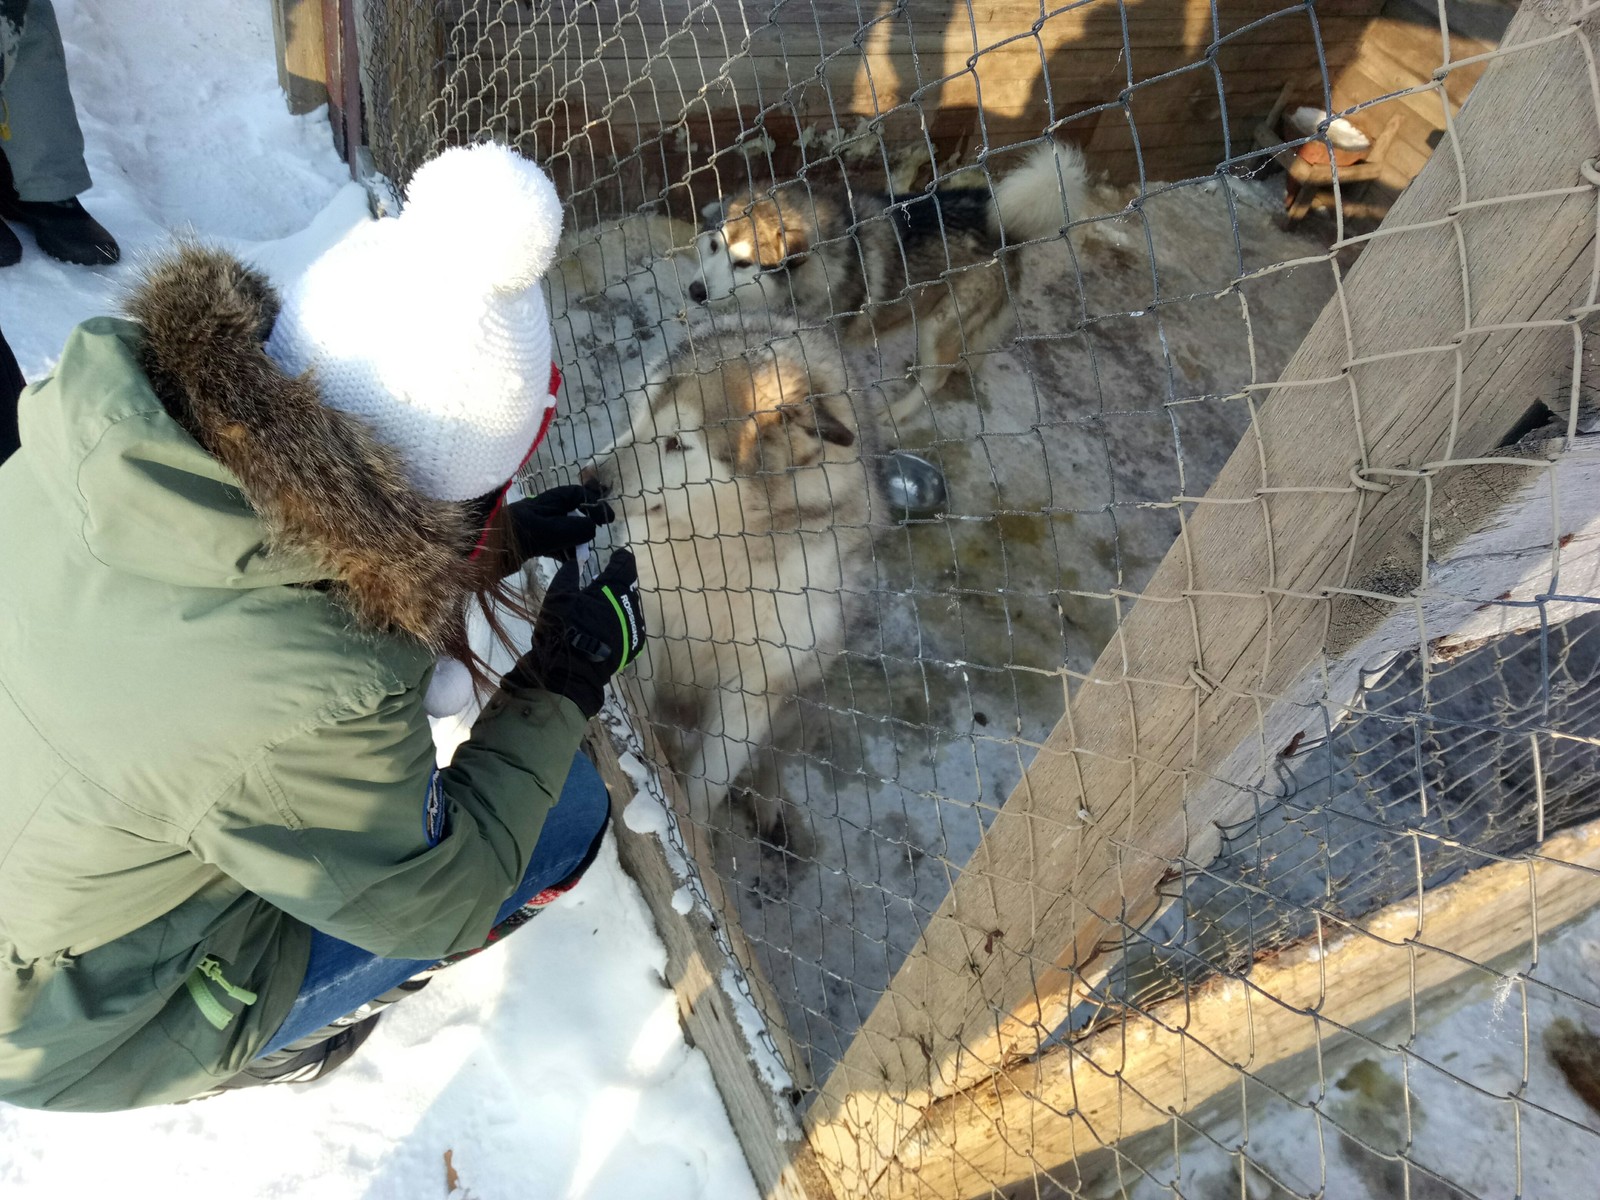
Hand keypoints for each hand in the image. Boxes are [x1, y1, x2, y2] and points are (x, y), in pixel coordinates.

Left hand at [502, 482, 614, 576]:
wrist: (477, 549)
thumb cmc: (512, 535)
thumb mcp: (547, 531)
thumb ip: (573, 529)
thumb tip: (592, 529)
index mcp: (548, 502)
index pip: (577, 495)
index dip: (594, 504)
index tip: (608, 520)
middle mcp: (544, 511)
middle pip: (573, 513)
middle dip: (586, 524)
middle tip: (595, 537)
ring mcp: (537, 527)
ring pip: (565, 531)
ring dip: (576, 541)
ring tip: (583, 554)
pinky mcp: (531, 543)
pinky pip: (554, 545)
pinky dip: (564, 552)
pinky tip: (570, 563)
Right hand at [506, 549, 644, 716]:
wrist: (573, 670)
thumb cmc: (564, 628)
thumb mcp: (558, 596)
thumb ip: (567, 576)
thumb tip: (573, 564)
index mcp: (613, 588)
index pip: (625, 565)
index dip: (620, 559)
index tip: (617, 557)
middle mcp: (629, 605)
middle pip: (626, 588)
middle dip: (615, 587)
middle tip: (599, 590)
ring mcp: (634, 626)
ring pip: (628, 609)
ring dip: (618, 608)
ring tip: (600, 613)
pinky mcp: (633, 645)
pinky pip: (629, 628)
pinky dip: (619, 626)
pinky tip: (607, 631)